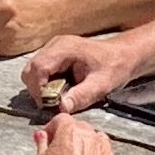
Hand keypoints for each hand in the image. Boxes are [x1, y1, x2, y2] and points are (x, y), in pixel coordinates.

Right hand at [20, 30, 149, 116]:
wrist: (123, 55)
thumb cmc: (115, 65)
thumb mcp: (102, 84)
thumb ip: (82, 96)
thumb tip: (62, 108)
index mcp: (65, 48)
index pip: (38, 67)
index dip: (38, 88)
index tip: (48, 104)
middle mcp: (55, 45)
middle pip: (30, 69)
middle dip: (37, 90)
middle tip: (53, 104)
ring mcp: (53, 49)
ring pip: (32, 71)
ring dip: (41, 88)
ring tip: (59, 97)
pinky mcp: (54, 56)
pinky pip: (41, 72)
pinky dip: (46, 84)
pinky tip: (61, 89)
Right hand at [33, 110, 119, 154]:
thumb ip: (41, 143)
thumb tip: (41, 136)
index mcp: (70, 129)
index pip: (60, 119)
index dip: (52, 128)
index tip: (48, 139)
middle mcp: (90, 134)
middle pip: (79, 128)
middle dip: (70, 137)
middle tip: (62, 153)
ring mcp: (104, 148)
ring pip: (95, 141)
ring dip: (86, 147)